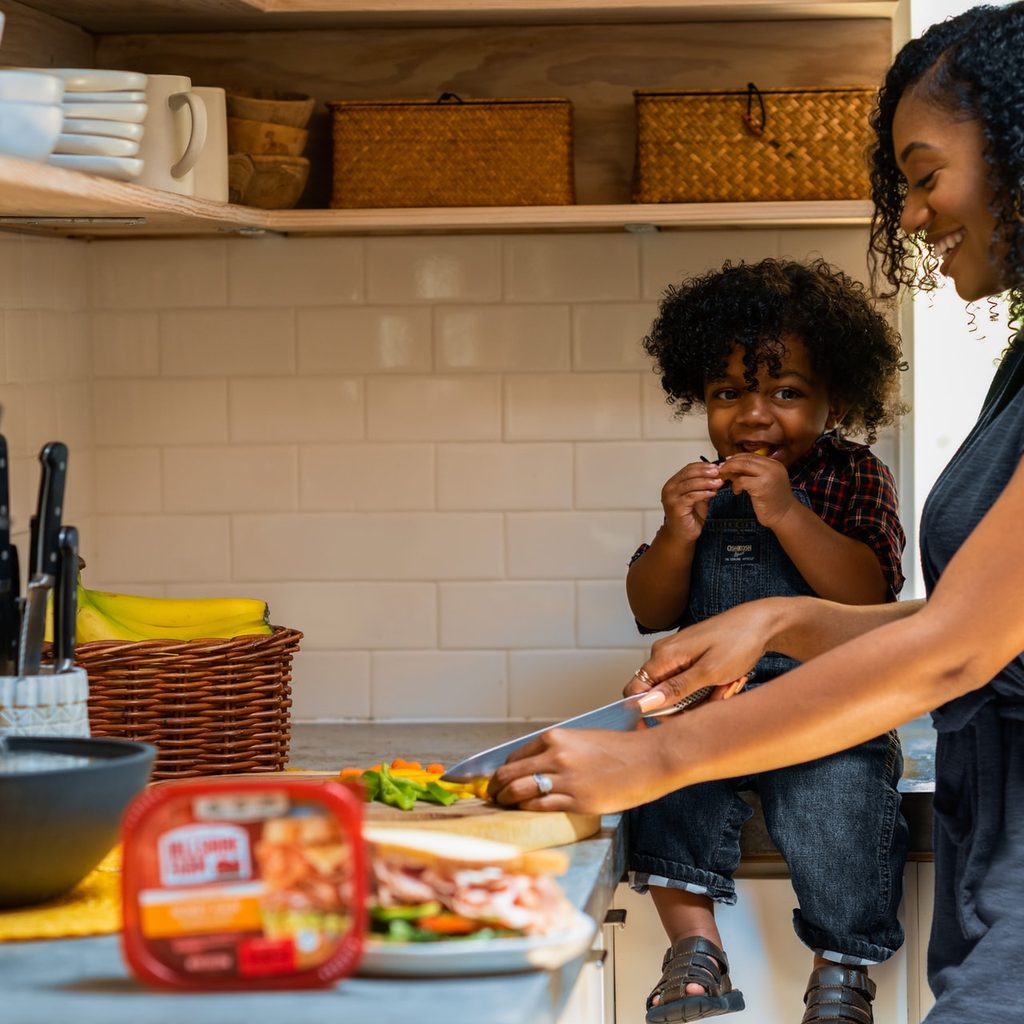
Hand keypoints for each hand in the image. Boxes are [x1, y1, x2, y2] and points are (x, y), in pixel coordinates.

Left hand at [488, 726, 672, 814]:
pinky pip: (540, 806)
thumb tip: (534, 766)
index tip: (497, 779)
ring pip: (519, 792)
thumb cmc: (619, 749)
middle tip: (491, 796)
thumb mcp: (582, 739)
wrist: (649, 760)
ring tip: (503, 806)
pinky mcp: (577, 801)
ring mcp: (565, 780)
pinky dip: (527, 810)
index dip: (501, 771)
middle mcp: (555, 756)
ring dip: (506, 801)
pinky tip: (525, 812)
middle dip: (495, 788)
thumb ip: (557, 750)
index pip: (514, 756)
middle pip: (509, 775)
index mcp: (555, 737)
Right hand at [627, 601, 773, 712]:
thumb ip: (676, 689)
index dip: (644, 711)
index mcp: (663, 655)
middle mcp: (664, 654)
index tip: (664, 725)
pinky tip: (724, 682)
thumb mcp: (709, 672)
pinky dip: (707, 688)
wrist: (761, 624)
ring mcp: (677, 655)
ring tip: (725, 686)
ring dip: (702, 698)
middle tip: (714, 698)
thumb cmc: (738, 641)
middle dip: (687, 706)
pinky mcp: (689, 657)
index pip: (635, 690)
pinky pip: (690, 683)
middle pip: (660, 695)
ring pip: (678, 692)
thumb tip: (647, 703)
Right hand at [659, 461, 723, 542]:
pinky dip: (704, 493)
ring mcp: (671, 498)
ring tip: (718, 482)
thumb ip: (705, 486)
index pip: (688, 469)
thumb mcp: (699, 497)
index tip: (716, 466)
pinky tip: (713, 493)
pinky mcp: (676, 507)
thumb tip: (718, 476)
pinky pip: (692, 496)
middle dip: (705, 472)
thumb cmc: (689, 517)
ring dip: (706, 482)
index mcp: (673, 483)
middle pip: (688, 474)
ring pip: (690, 484)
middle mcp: (669, 489)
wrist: (682, 535)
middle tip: (718, 472)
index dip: (703, 466)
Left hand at [717, 453, 794, 528]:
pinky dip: (735, 485)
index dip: (737, 457)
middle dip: (731, 462)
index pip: (752, 456)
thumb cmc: (773, 501)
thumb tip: (731, 467)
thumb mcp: (763, 482)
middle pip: (747, 458)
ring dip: (731, 470)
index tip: (727, 462)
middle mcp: (773, 467)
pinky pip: (742, 480)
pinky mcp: (761, 486)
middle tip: (721, 468)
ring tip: (725, 477)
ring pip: (743, 466)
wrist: (785, 515)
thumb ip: (751, 473)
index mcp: (774, 464)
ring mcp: (768, 476)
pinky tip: (737, 491)